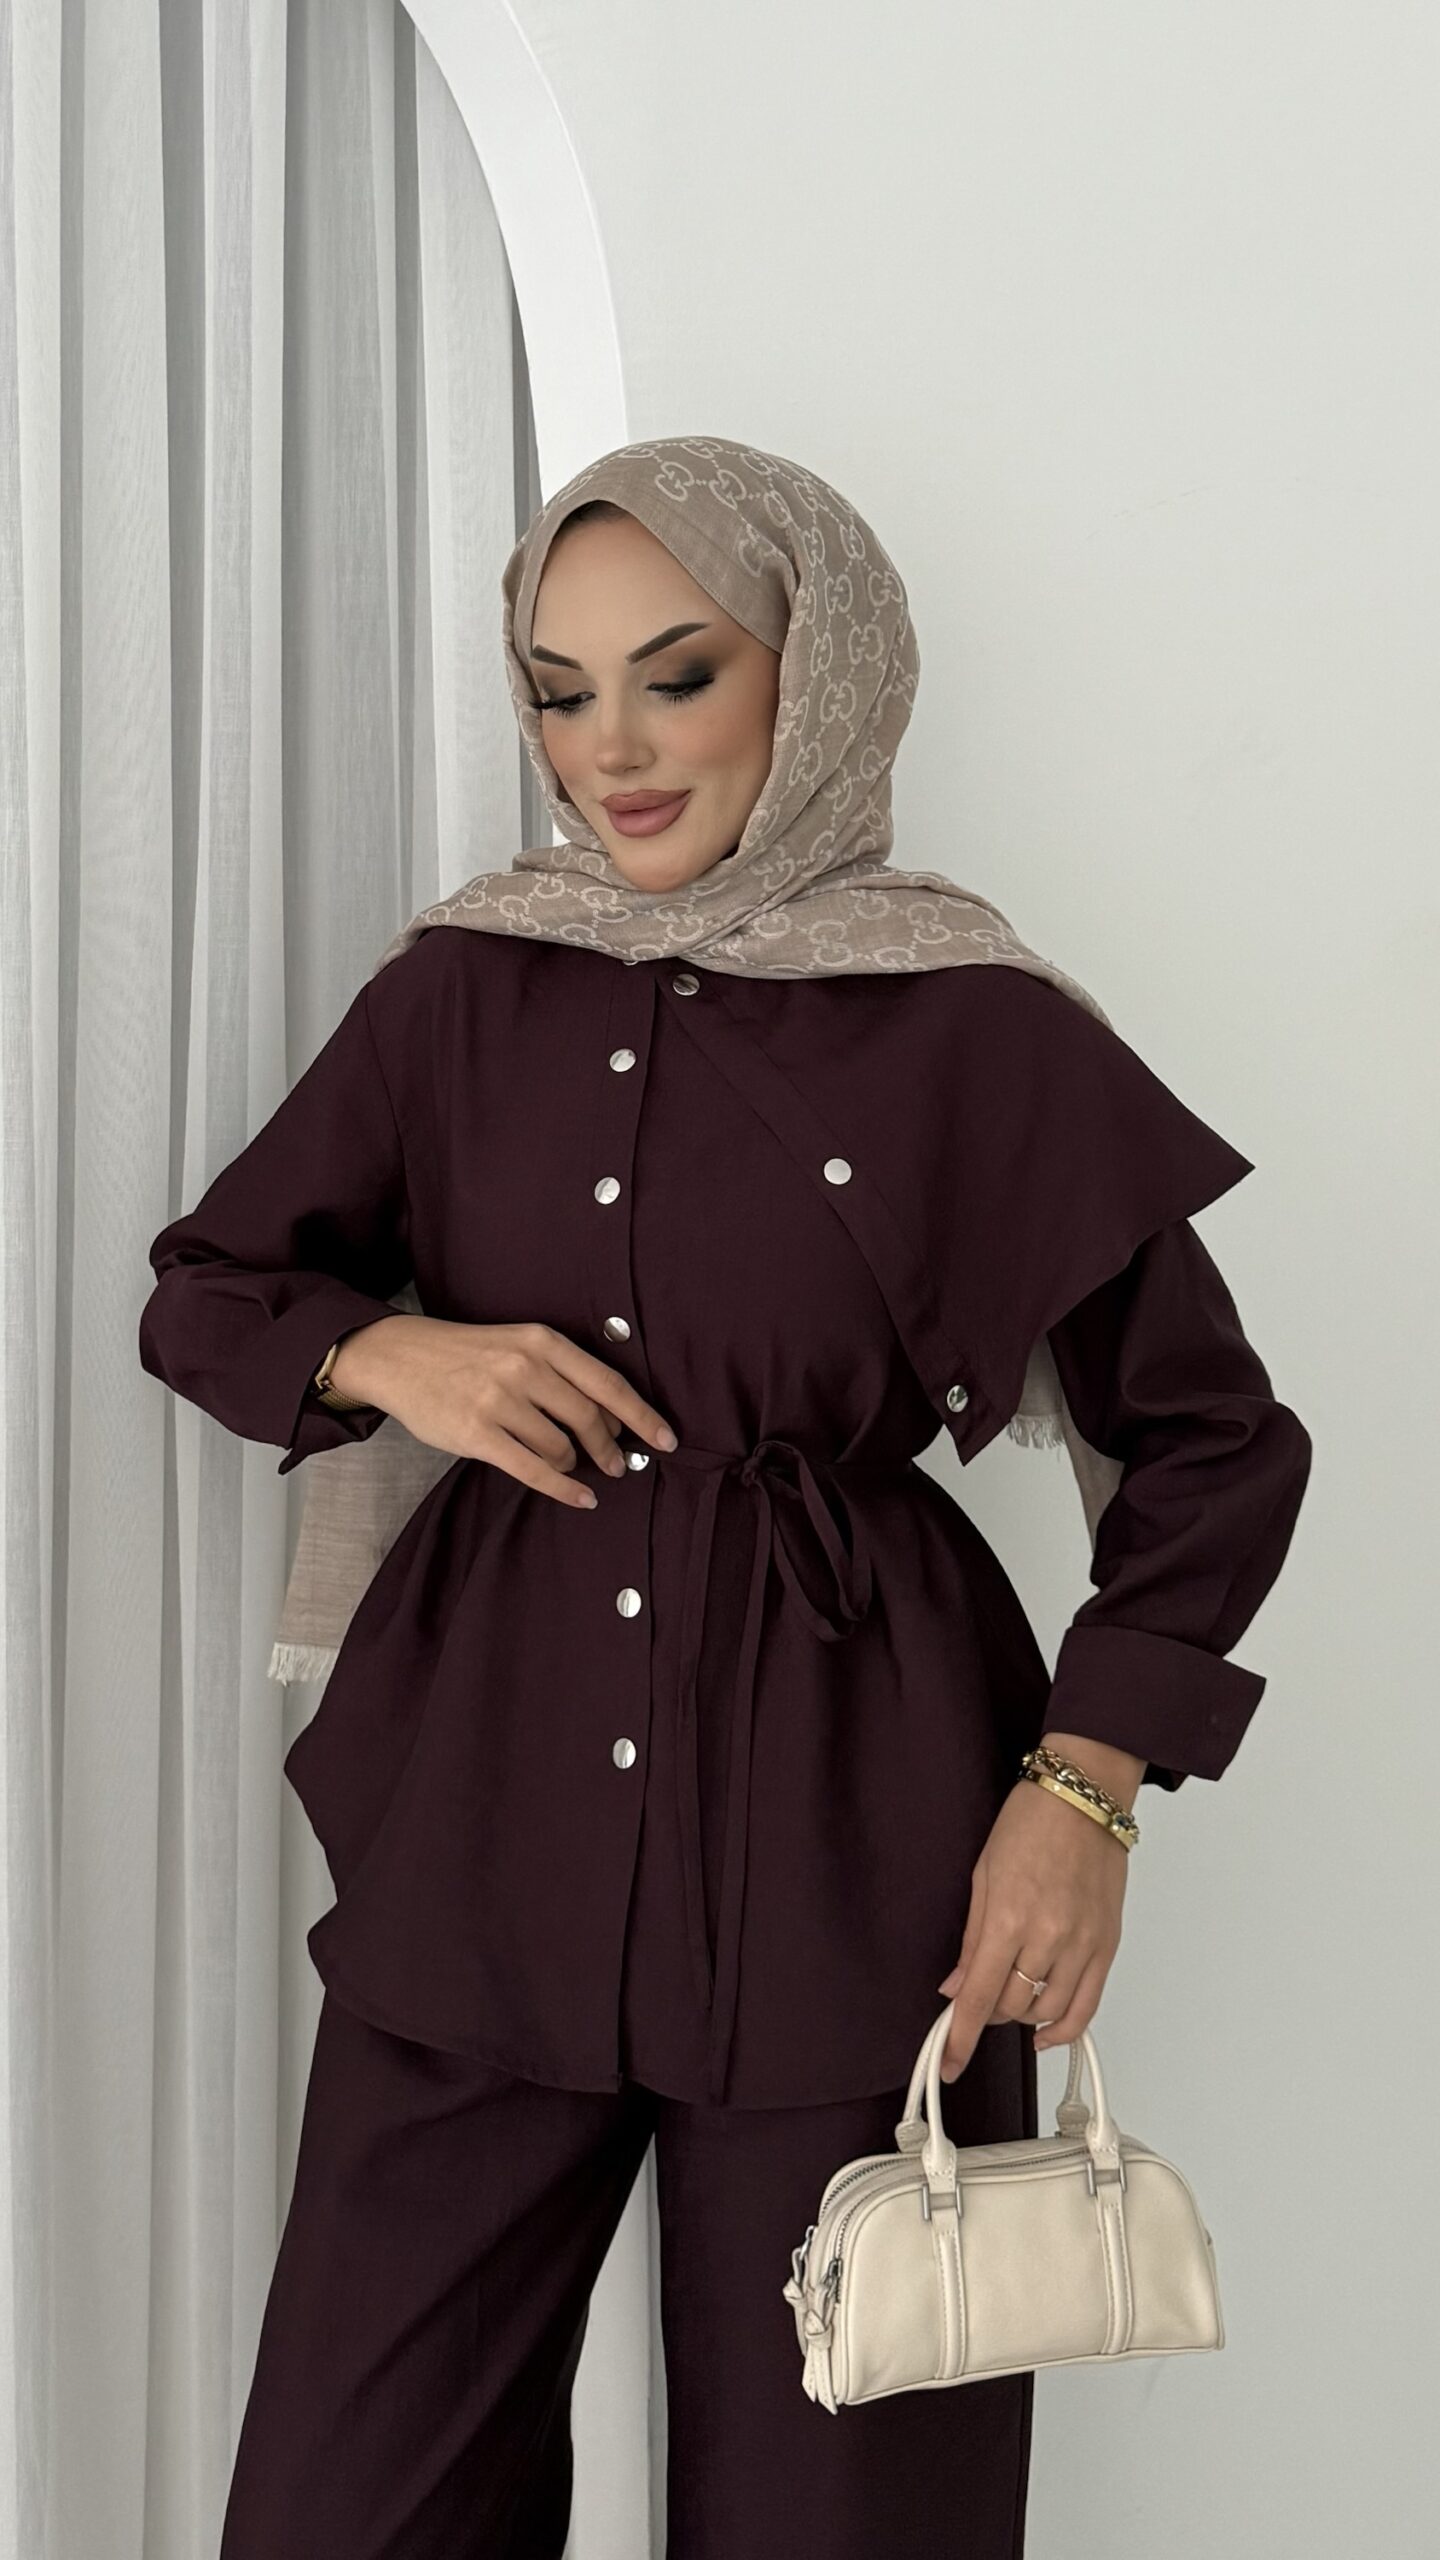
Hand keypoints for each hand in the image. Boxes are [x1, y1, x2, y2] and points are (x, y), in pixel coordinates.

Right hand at [330, 1314, 677, 1507]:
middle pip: (589, 1419)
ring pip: (561, 1447)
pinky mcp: (476, 1433)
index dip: (642, 1416)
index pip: (607, 1383)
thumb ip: (561, 1373)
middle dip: (610, 1448)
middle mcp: (523, 1367)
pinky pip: (533, 1471)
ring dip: (574, 1464)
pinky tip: (581, 1498)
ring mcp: (498, 1400)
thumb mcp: (518, 1344)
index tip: (666, 1439)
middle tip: (619, 1465)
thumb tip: (612, 1419)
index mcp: (541, 1341)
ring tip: (570, 1465)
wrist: (401, 1357)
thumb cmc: (467, 1355)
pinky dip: (563, 1489)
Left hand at [932, 1776, 1130, 2076]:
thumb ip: (972, 1939)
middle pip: (1012, 2009)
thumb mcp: (983, 1874)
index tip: (948, 2063)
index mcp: (1009, 1918)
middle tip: (978, 1997)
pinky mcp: (1107, 1945)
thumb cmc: (1030, 1823)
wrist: (1084, 1796)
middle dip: (988, 2013)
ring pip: (1048, 2013)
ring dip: (1022, 2018)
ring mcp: (1083, 1945)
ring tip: (1010, 2003)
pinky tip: (1045, 2031)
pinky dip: (1064, 2028)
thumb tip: (956, 1987)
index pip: (980, 1998)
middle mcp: (1049, 1938)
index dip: (960, 2038)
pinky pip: (1087, 2005)